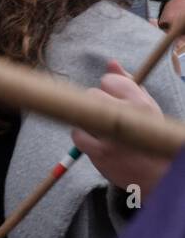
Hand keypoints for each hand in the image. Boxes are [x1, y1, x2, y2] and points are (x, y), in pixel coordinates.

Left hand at [71, 60, 171, 199]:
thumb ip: (128, 83)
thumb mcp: (147, 107)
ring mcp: (112, 137)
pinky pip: (77, 134)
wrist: (160, 175)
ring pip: (81, 114)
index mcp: (142, 105)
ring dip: (88, 120)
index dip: (109, 89)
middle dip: (96, 103)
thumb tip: (110, 62)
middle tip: (109, 115)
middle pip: (91, 94)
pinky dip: (82, 136)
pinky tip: (97, 140)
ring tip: (104, 129)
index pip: (108, 80)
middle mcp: (128, 119)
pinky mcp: (100, 154)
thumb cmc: (150, 135)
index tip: (115, 98)